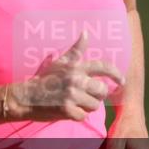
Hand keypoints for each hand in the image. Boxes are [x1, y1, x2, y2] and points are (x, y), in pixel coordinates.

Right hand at [6, 30, 125, 121]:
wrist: (26, 97)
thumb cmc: (45, 79)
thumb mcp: (60, 62)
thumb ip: (76, 49)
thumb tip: (86, 32)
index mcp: (76, 67)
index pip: (103, 67)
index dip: (116, 74)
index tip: (122, 81)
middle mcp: (76, 79)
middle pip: (102, 90)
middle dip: (97, 95)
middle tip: (87, 96)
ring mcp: (72, 95)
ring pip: (94, 105)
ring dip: (87, 107)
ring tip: (75, 102)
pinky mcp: (67, 110)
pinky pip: (84, 116)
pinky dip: (77, 116)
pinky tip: (68, 110)